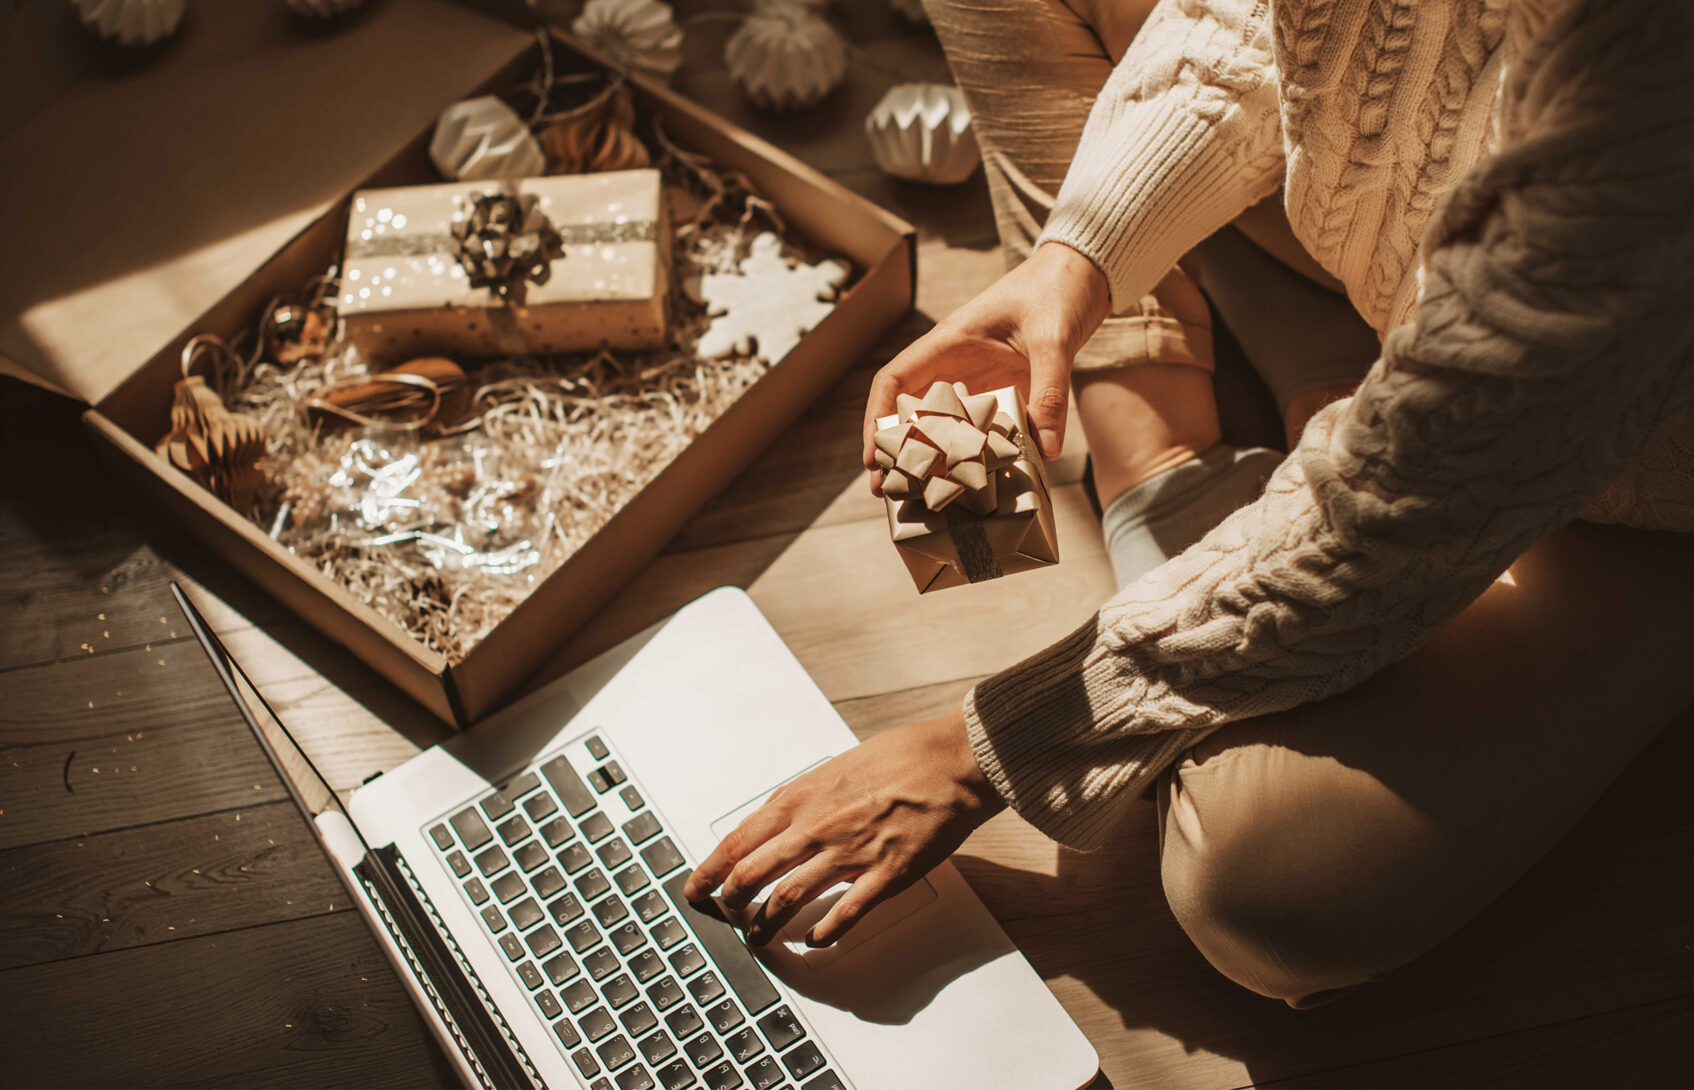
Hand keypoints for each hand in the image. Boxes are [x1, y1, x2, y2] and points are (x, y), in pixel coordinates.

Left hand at [683, 710, 1004, 946]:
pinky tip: (815, 942)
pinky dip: (823, 934)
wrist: (951, 761)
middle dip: (730, 902)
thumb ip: (804, 800)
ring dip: (766, 924)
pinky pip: (844, 914)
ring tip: (758, 937)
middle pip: (752, 874)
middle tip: (725, 915)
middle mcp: (816, 827)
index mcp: (801, 798)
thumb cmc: (900, 757)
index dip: (709, 870)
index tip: (696, 887)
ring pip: (787, 899)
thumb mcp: (834, 769)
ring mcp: (849, 854)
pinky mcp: (884, 875)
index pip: (737, 841)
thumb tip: (777, 822)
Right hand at [862, 242, 1110, 493]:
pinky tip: (975, 477)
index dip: (878, 417)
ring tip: (921, 493)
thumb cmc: (1058, 290)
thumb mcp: (1054, 339)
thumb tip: (1045, 449)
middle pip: (911, 409)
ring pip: (943, 421)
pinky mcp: (1005, 387)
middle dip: (897, 449)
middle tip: (889, 489)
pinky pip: (981, 424)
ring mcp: (980, 377)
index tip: (873, 454)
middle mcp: (956, 362)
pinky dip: (973, 450)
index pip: (895, 380)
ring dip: (931, 456)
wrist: (1084, 273)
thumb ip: (1049, 391)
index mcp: (949, 342)